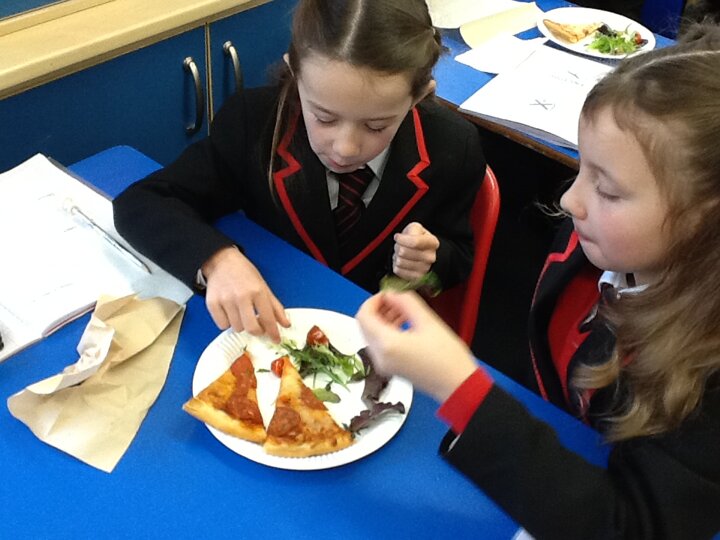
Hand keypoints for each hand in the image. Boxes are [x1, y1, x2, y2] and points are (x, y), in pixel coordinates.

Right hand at [201, 246, 289, 341]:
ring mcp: (226, 300)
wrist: (222, 261)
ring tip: (240, 312)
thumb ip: (275, 307)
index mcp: (257, 291)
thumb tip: (285, 324)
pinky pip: (222, 325)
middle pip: (251, 328)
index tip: (276, 339)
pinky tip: (229, 312)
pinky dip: (227, 322)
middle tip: (257, 326)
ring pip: (237, 328)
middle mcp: (241, 296)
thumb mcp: (263, 286)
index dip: (273, 332)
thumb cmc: (244, 273)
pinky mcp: (212, 304)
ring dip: (241, 324)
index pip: (268, 319)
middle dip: (256, 331)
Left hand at [355, 291, 476, 402]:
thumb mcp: (428, 321)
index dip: (373, 301)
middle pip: (365, 325)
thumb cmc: (447, 357)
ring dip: (383, 319)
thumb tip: (392, 293)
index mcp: (387, 344)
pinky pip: (380, 345)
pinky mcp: (389, 368)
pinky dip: (387, 331)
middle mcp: (380, 356)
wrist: (457, 385)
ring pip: (372, 334)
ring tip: (404, 311)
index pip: (364, 316)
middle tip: (397, 301)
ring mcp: (383, 365)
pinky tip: (405, 324)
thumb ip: (406, 302)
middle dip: (379, 309)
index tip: (388, 294)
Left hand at [392, 222, 439, 280]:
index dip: (402, 239)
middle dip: (398, 247)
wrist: (418, 253)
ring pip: (400, 261)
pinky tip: (402, 261)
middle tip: (400, 245)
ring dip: (396, 256)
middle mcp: (430, 257)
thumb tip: (402, 238)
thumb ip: (411, 230)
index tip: (397, 237)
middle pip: (404, 252)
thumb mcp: (416, 228)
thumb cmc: (416, 239)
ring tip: (401, 254)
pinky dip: (396, 265)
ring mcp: (424, 269)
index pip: (414, 242)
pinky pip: (398, 271)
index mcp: (432, 242)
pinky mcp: (416, 278)